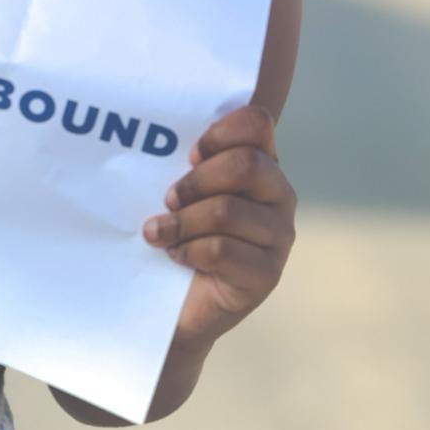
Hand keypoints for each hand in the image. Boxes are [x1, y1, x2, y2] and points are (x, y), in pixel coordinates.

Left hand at [143, 105, 296, 350]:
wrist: (176, 306)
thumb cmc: (176, 234)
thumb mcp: (181, 190)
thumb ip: (187, 161)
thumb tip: (150, 132)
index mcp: (262, 163)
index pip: (257, 123)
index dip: (220, 133)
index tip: (189, 154)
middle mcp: (279, 195)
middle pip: (245, 165)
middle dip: (195, 181)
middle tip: (167, 199)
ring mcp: (279, 236)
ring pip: (227, 210)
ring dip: (181, 222)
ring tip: (157, 232)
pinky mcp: (268, 274)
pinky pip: (222, 251)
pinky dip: (188, 251)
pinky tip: (177, 256)